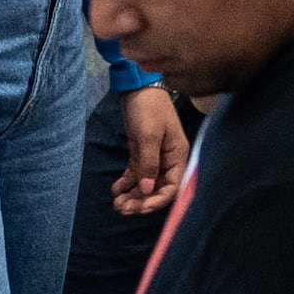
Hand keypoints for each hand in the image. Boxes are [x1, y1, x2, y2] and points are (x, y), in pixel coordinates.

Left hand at [113, 84, 190, 214]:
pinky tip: (116, 189)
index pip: (171, 187)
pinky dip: (127, 182)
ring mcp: (155, 156)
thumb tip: (146, 189)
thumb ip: (149, 163)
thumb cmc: (148, 108)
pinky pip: (136, 172)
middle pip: (157, 188)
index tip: (139, 208)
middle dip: (141, 201)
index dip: (156, 201)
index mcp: (178, 156)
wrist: (137, 85)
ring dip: (133, 194)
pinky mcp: (142, 151)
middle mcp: (169, 160)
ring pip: (145, 182)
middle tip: (122, 209)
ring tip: (117, 204)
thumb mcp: (149, 135)